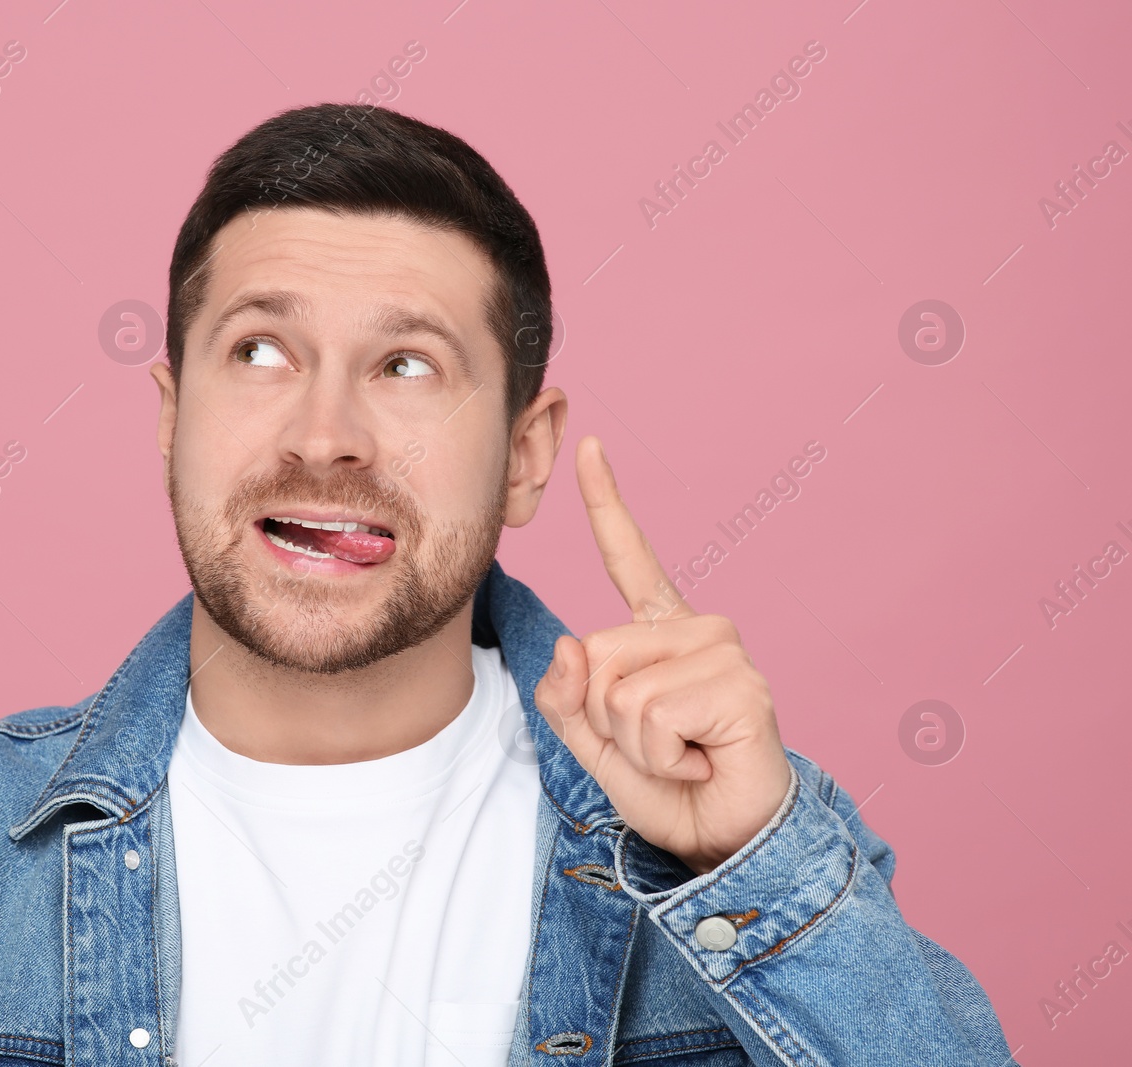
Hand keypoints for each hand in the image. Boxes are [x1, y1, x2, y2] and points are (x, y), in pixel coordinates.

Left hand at [533, 436, 790, 875]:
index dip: (607, 503)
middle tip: (659, 745)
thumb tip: (572, 644)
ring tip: (681, 753)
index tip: (589, 446)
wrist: (724, 840)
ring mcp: (724, 652)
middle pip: (595, 653)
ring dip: (634, 743)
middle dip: (606, 719)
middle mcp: (698, 629)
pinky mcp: (739, 686)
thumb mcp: (594, 743)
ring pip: (617, 689)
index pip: (629, 559)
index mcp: (662, 632)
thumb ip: (567, 697)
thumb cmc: (668, 787)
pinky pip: (649, 714)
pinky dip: (659, 755)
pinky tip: (700, 757)